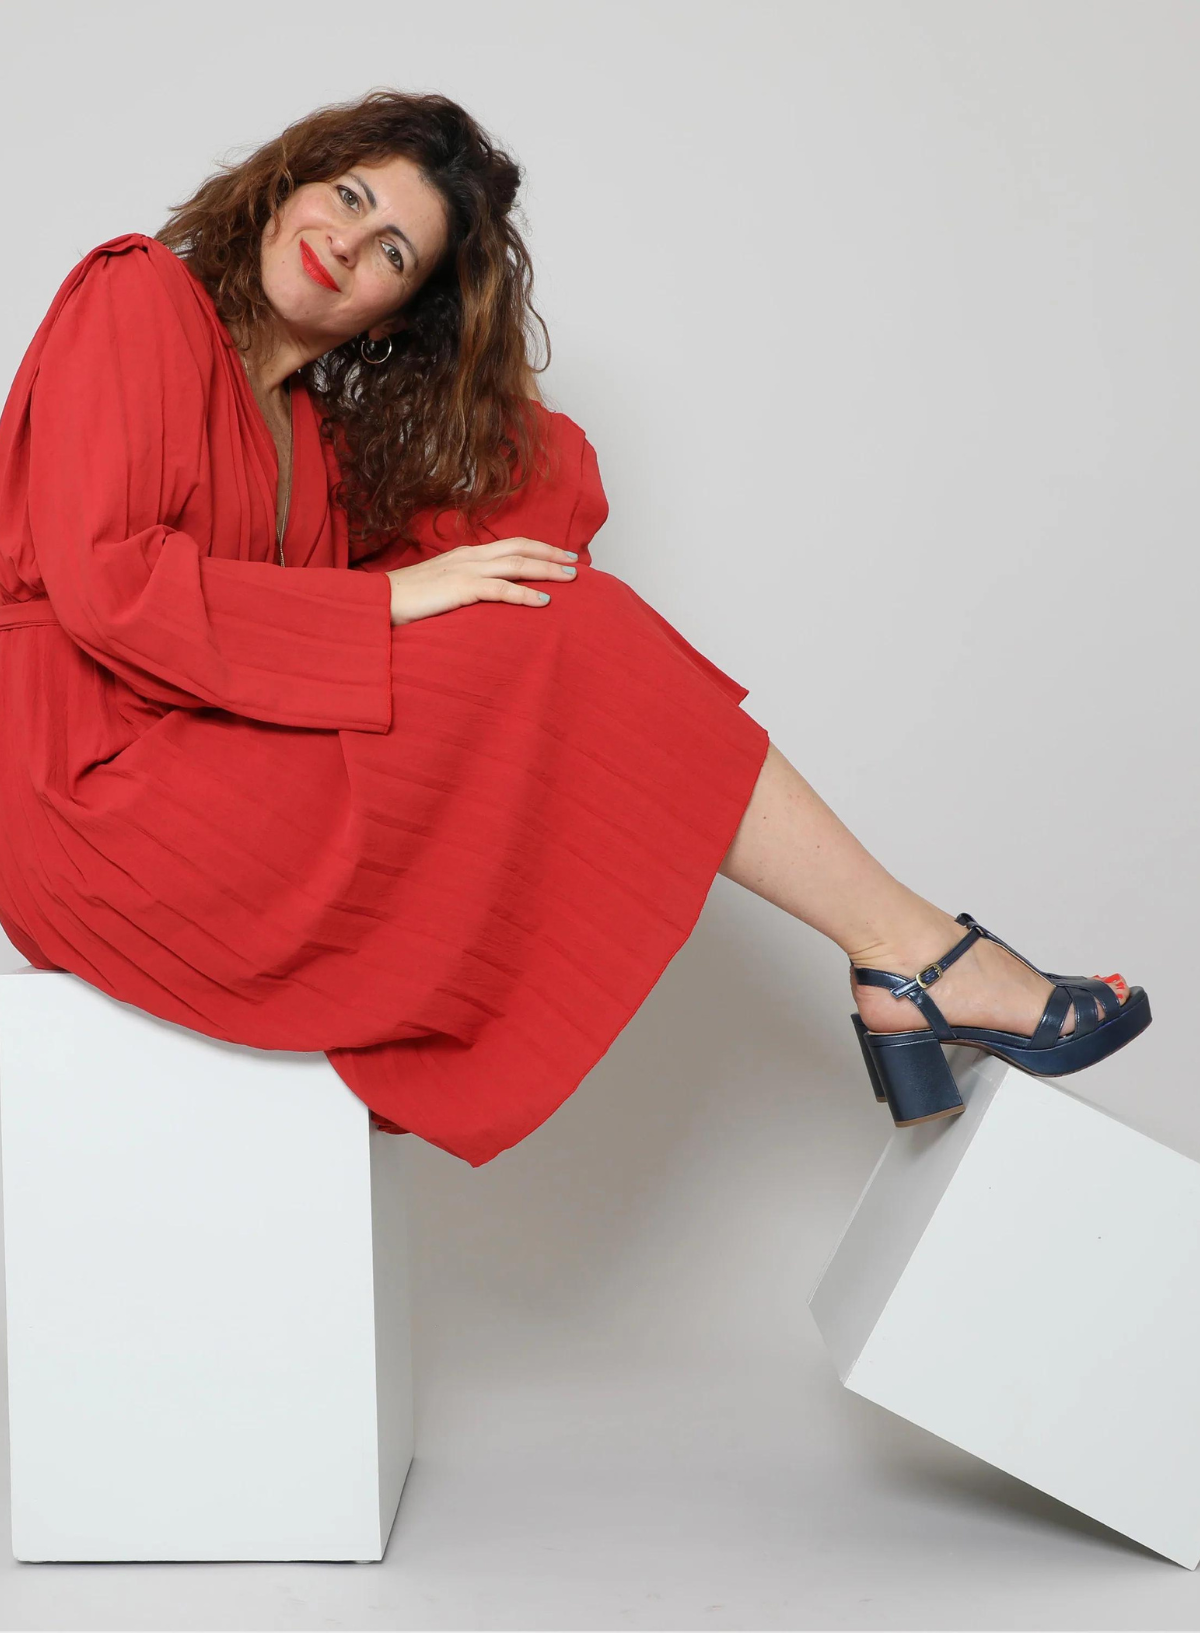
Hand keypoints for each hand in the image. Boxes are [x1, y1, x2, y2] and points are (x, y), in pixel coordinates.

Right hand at [384, 537, 578, 626]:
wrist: (378, 601)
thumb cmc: (408, 600)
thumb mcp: (442, 587)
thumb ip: (465, 586)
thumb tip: (486, 595)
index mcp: (467, 555)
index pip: (510, 545)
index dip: (538, 548)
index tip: (560, 555)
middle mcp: (470, 557)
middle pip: (520, 548)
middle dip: (551, 553)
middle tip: (576, 562)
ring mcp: (466, 571)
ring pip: (517, 565)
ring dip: (547, 570)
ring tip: (571, 578)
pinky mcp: (461, 589)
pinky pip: (500, 590)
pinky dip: (525, 595)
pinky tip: (544, 602)